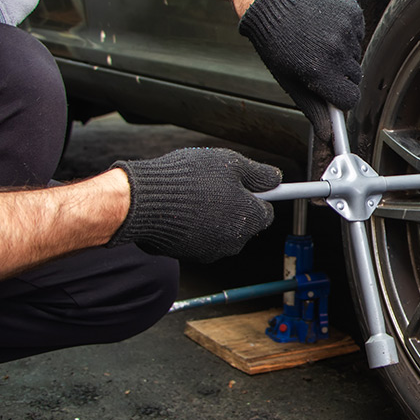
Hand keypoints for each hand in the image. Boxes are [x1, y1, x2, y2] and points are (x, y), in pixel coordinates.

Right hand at [107, 148, 280, 262]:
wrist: (144, 202)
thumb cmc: (187, 180)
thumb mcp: (231, 163)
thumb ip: (258, 173)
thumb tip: (275, 178)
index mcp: (250, 218)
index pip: (266, 211)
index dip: (255, 196)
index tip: (245, 186)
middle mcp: (235, 240)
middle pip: (244, 224)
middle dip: (233, 207)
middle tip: (213, 187)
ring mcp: (212, 251)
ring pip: (221, 232)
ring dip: (213, 218)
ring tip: (193, 198)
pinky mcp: (190, 256)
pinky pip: (200, 239)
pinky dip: (195, 228)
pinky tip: (180, 212)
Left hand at [238, 0, 363, 141]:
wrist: (271, 0)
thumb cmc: (275, 41)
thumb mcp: (289, 80)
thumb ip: (312, 108)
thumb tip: (327, 133)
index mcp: (319, 70)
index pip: (350, 99)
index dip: (339, 97)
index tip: (331, 90)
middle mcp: (336, 49)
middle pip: (355, 78)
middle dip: (340, 75)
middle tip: (318, 62)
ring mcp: (345, 28)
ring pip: (357, 56)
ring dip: (342, 54)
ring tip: (319, 42)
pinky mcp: (351, 12)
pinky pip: (358, 34)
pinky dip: (347, 34)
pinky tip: (326, 28)